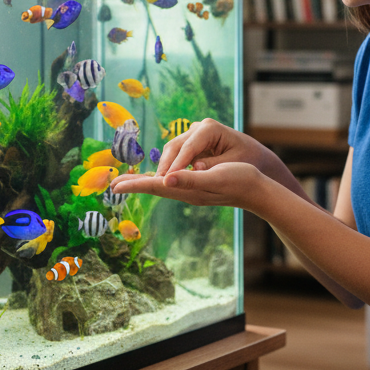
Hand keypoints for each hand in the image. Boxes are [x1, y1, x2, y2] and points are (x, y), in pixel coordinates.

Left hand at [112, 162, 266, 209]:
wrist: (257, 190)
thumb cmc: (239, 180)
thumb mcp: (214, 176)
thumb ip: (190, 179)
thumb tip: (167, 179)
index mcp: (186, 189)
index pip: (154, 186)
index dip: (134, 185)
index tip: (114, 186)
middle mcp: (185, 192)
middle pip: (154, 188)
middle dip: (134, 185)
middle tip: (113, 185)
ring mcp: (191, 192)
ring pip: (162, 186)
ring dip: (144, 183)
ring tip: (130, 182)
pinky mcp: (198, 187)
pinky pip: (172, 184)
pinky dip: (160, 181)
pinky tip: (160, 178)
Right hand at [154, 118, 267, 178]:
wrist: (254, 155)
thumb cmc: (247, 159)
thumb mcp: (232, 164)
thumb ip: (212, 166)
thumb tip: (194, 170)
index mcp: (210, 128)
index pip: (188, 147)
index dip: (176, 164)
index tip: (165, 180)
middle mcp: (200, 127)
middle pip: (176, 145)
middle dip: (166, 164)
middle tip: (156, 184)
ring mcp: (195, 132)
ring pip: (174, 148)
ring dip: (166, 165)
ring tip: (156, 183)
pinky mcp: (193, 141)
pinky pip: (178, 152)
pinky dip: (172, 165)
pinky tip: (165, 179)